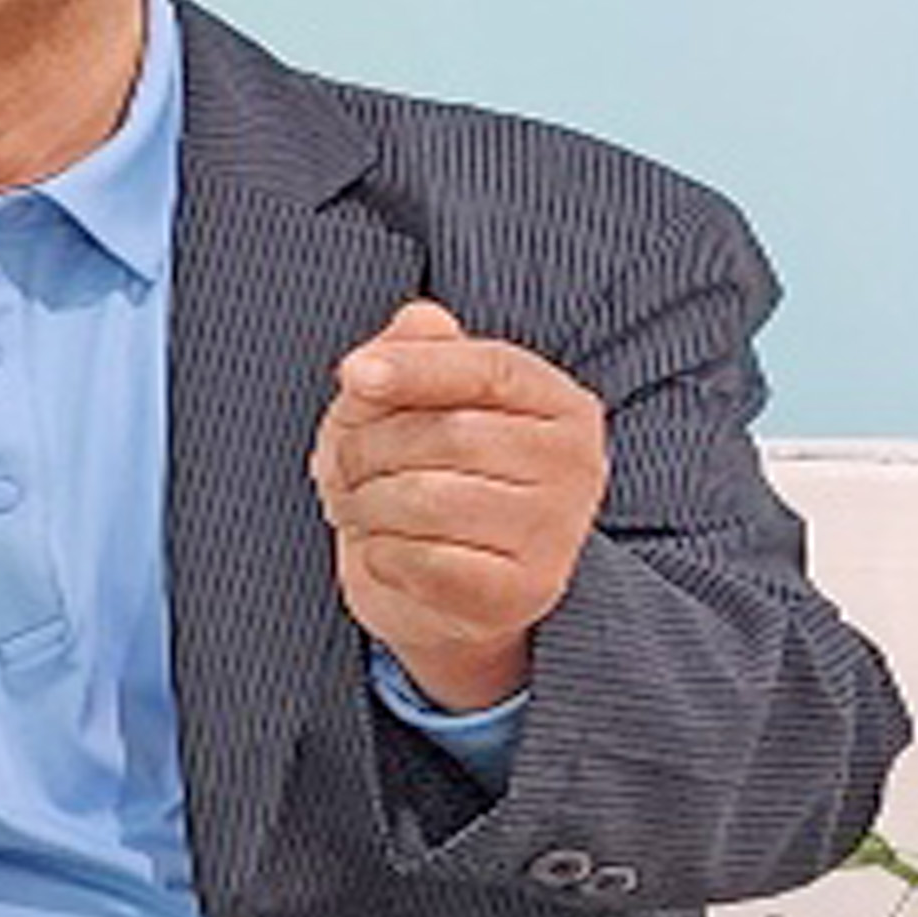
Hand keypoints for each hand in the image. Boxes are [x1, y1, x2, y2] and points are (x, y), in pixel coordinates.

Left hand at [310, 297, 607, 707]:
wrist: (442, 596)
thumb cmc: (429, 479)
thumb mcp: (414, 406)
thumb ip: (418, 352)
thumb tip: (420, 320)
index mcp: (562, 407)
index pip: (491, 368)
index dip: (416, 367)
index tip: (352, 375)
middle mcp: (576, 465)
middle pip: (449, 433)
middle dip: (368, 448)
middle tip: (341, 468)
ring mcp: (556, 532)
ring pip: (428, 499)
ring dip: (366, 502)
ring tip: (358, 507)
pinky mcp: (523, 593)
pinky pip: (424, 561)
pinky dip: (380, 553)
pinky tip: (382, 551)